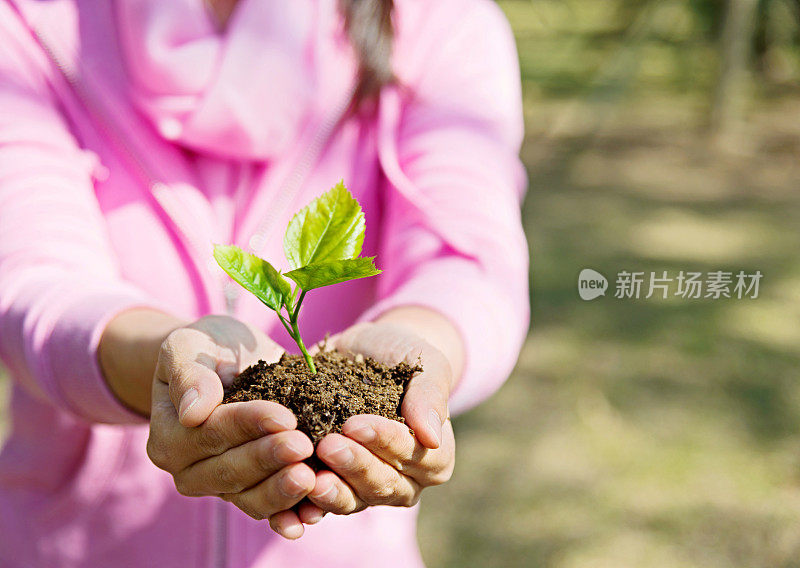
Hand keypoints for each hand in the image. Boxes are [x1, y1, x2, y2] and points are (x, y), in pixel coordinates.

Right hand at [146, 315, 316, 538]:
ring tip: (312, 477)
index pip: (212, 434)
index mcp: (169, 439)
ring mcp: (222, 489)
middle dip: (269, 459)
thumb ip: (189, 373)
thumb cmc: (208, 347)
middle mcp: (190, 473)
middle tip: (304, 446)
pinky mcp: (254, 492)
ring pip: (251, 498)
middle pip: (231, 471)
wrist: (230, 359)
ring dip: (282, 492)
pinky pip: (271, 510)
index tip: (286, 416)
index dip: (249, 425)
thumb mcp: (190, 345)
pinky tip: (313, 514)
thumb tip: (192, 412)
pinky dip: (292, 514)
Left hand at [306, 321, 455, 514]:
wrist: (365, 352)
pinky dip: (307, 507)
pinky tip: (292, 505)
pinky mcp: (335, 488)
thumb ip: (429, 398)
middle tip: (327, 446)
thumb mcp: (424, 365)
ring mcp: (367, 489)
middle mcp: (405, 482)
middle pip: (382, 484)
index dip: (384, 441)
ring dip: (331, 491)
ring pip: (353, 500)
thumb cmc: (403, 356)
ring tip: (310, 478)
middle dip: (354, 465)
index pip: (411, 454)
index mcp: (434, 458)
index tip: (355, 423)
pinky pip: (322, 505)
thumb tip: (433, 439)